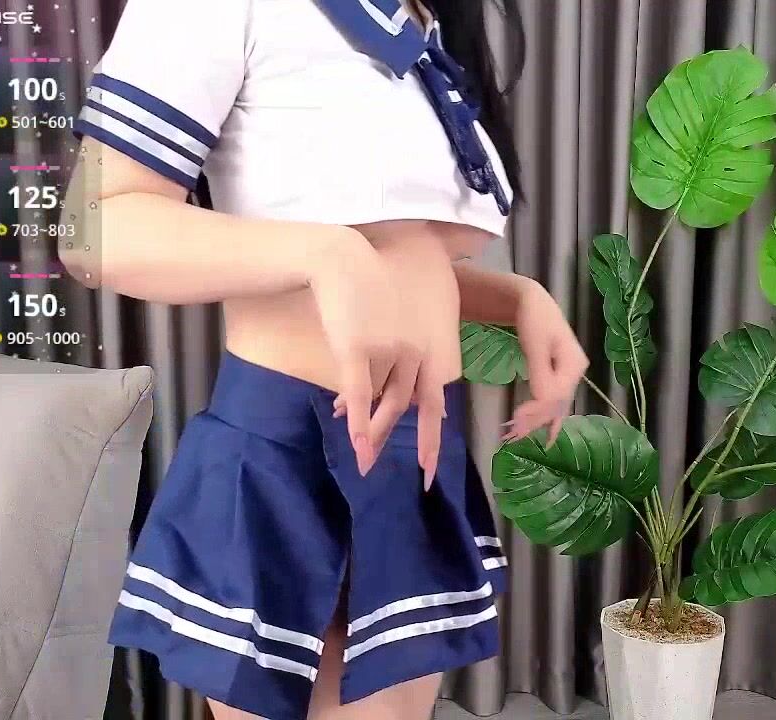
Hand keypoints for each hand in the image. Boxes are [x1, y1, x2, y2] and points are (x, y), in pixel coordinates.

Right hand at [309, 229, 440, 477]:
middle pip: (412, 406)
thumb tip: (396, 383)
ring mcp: (387, 350)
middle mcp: (414, 350)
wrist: (342, 256)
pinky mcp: (357, 349)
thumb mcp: (404, 309)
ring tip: (367, 464)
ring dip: (373, 434)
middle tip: (424, 477)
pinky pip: (360, 394)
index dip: (432, 431)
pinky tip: (356, 445)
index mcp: (429, 342)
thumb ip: (407, 343)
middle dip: (422, 445)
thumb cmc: (371, 279)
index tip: (431, 461)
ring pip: (382, 402)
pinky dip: (358, 422)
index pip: (433, 395)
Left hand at [504, 281, 587, 445]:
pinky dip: (546, 417)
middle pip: (557, 404)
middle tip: (512, 433)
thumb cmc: (534, 318)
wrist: (533, 303)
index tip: (515, 419)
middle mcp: (575, 373)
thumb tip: (544, 401)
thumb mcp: (536, 343)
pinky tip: (546, 436)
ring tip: (519, 435)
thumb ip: (540, 372)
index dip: (537, 410)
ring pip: (555, 405)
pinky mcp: (558, 377)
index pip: (556, 396)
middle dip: (536, 420)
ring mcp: (568, 376)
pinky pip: (554, 401)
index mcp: (574, 364)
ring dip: (538, 421)